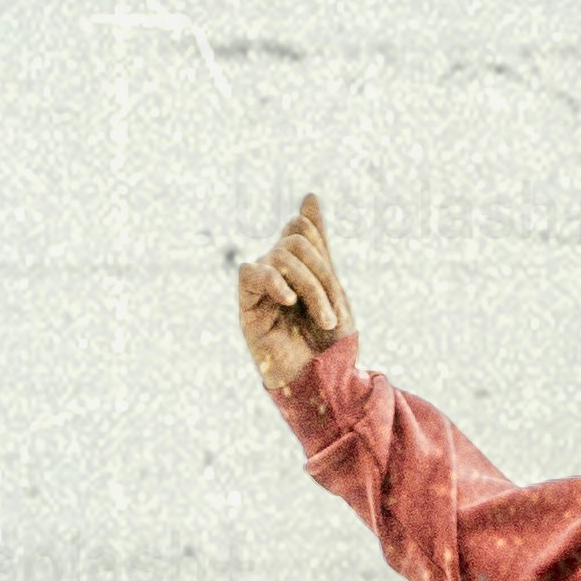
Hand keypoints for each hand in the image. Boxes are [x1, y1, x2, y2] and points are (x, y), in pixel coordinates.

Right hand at [236, 193, 354, 398]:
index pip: (300, 228)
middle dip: (322, 275)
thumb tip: (309, 196)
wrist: (323, 384)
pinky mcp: (247, 307)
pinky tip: (289, 302)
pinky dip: (274, 281)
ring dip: (312, 287)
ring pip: (281, 255)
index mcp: (298, 267)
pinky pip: (250, 272)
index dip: (320, 247)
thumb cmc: (331, 345)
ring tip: (324, 321)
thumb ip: (319, 244)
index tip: (334, 288)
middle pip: (296, 241)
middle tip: (332, 315)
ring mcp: (261, 289)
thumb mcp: (333, 287)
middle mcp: (276, 273)